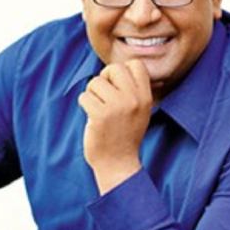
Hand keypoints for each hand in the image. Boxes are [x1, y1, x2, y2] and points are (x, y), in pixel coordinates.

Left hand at [78, 59, 152, 193]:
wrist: (118, 164)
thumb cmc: (124, 136)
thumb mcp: (140, 111)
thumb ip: (133, 91)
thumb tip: (114, 69)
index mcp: (145, 97)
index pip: (136, 65)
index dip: (122, 70)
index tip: (117, 85)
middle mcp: (134, 100)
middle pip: (114, 68)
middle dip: (104, 78)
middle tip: (103, 95)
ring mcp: (117, 107)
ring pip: (95, 82)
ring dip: (91, 94)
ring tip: (98, 109)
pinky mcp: (100, 115)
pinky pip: (84, 96)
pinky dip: (84, 104)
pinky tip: (91, 116)